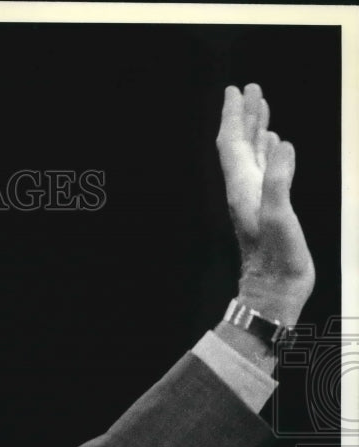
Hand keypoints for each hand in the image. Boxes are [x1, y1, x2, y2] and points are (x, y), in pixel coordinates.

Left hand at [216, 84, 314, 326]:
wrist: (274, 290)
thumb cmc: (276, 258)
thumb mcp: (278, 216)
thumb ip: (279, 180)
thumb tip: (281, 143)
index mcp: (243, 187)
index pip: (232, 143)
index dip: (234, 116)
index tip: (236, 90)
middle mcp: (245, 189)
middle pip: (240, 144)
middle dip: (245, 116)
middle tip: (249, 89)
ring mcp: (257, 199)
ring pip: (254, 155)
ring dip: (256, 130)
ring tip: (261, 107)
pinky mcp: (270, 208)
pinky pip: (267, 170)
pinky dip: (270, 152)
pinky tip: (275, 145)